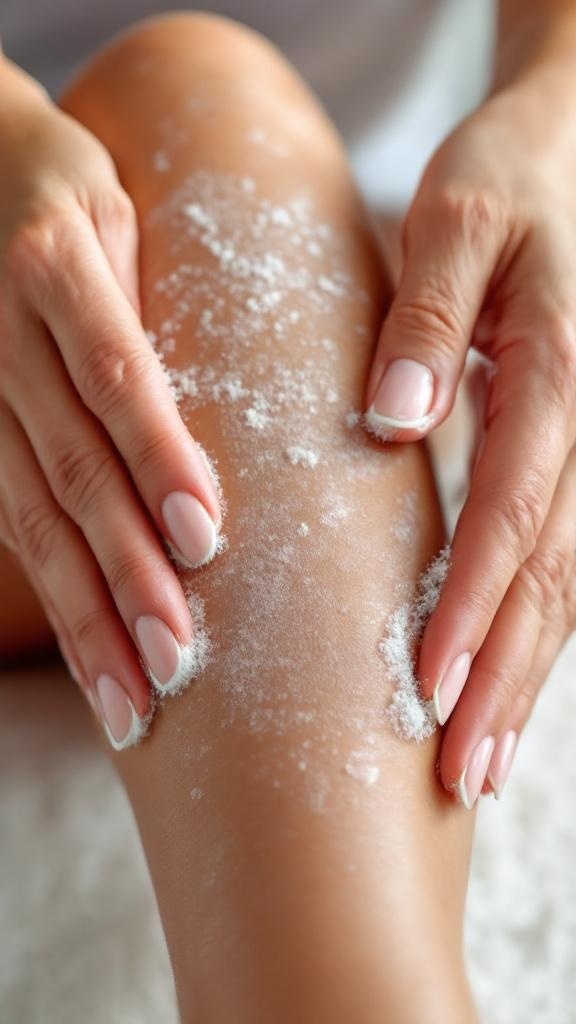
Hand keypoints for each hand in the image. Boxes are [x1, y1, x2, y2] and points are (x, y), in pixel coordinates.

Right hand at [0, 68, 221, 746]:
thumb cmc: (72, 185)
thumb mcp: (123, 208)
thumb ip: (164, 295)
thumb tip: (257, 396)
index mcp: (54, 267)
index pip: (114, 375)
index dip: (156, 457)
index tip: (204, 538)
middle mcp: (1, 333)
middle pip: (68, 465)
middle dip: (122, 568)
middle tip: (174, 658)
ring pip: (28, 515)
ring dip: (82, 613)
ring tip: (130, 698)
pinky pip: (9, 519)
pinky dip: (53, 593)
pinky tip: (91, 654)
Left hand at [364, 78, 575, 804]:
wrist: (560, 160)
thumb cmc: (502, 187)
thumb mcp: (454, 224)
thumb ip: (424, 322)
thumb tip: (390, 423)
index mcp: (556, 378)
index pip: (510, 515)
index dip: (472, 605)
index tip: (432, 684)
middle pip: (548, 576)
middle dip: (503, 676)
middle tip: (462, 768)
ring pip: (563, 583)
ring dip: (522, 676)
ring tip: (480, 759)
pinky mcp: (570, 460)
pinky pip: (559, 558)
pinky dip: (530, 631)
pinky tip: (501, 683)